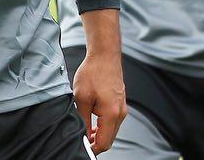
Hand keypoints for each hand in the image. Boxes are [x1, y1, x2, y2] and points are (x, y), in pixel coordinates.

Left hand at [74, 9, 126, 152]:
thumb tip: (82, 136)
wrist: (105, 55)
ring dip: (99, 135)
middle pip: (109, 139)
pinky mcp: (120, 103)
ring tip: (85, 132)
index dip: (91, 149)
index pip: (103, 143)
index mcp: (112, 113)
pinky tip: (93, 123)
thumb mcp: (81, 99)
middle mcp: (120, 112)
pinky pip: (113, 121)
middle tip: (81, 141)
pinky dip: (104, 126)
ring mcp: (122, 107)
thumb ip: (83, 121)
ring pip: (112, 131)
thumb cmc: (93, 72)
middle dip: (95, 144)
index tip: (81, 147)